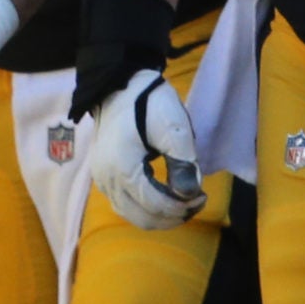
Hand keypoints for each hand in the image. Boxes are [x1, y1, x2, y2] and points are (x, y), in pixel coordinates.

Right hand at [91, 68, 206, 228]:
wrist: (119, 85)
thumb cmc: (149, 102)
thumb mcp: (173, 127)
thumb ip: (183, 162)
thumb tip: (189, 194)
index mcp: (122, 167)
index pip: (156, 205)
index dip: (182, 206)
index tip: (203, 195)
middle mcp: (107, 179)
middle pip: (143, 218)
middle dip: (173, 216)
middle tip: (196, 201)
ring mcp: (101, 179)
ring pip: (132, 215)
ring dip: (160, 216)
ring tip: (183, 201)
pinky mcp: (102, 177)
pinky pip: (124, 205)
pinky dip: (145, 209)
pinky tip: (164, 197)